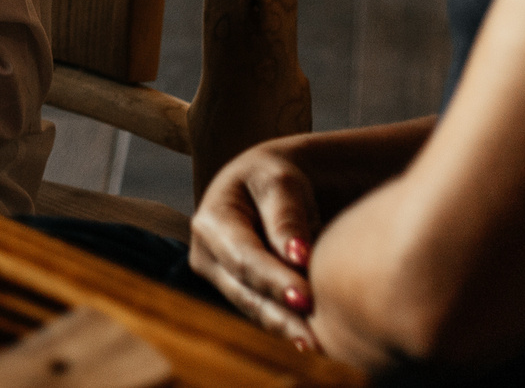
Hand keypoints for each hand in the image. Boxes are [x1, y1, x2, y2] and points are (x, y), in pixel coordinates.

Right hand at [188, 143, 320, 349]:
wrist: (267, 185)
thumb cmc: (274, 179)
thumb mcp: (280, 182)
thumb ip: (286, 218)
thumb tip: (297, 257)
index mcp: (211, 220)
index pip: (243, 258)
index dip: (274, 280)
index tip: (306, 298)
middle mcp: (207, 255)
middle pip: (245, 291)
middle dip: (280, 314)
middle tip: (314, 337)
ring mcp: (220, 278)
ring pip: (253, 308)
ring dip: (285, 328)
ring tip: (316, 346)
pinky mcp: (239, 293)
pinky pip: (262, 313)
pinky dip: (286, 326)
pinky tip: (310, 341)